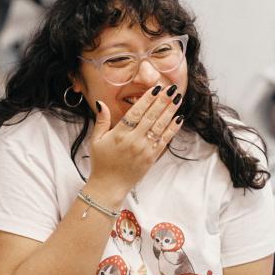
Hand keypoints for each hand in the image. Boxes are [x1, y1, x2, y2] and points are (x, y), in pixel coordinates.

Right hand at [88, 84, 183, 201]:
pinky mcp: (152, 158)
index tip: (156, 88)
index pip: (135, 112)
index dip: (147, 99)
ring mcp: (144, 149)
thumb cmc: (101, 162)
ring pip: (160, 126)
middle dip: (163, 101)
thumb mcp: (96, 140)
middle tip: (171, 88)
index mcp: (119, 134)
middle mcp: (133, 140)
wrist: (109, 186)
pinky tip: (178, 118)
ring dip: (170, 111)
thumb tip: (101, 103)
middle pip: (151, 116)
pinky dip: (172, 129)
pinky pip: (164, 140)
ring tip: (178, 99)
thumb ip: (101, 121)